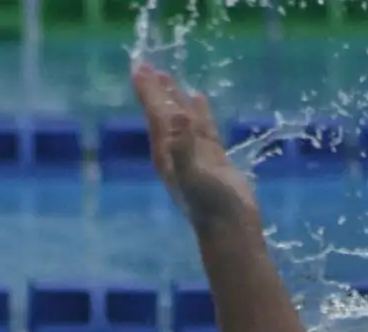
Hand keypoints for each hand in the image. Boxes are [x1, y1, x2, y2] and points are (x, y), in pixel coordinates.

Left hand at [131, 61, 258, 230]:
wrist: (230, 230)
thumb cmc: (211, 206)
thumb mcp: (195, 175)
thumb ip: (184, 147)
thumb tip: (178, 117)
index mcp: (167, 152)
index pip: (154, 112)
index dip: (147, 89)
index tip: (137, 66)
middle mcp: (175, 152)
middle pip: (162, 111)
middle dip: (154, 89)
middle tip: (144, 65)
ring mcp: (194, 155)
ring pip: (181, 117)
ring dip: (174, 97)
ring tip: (166, 76)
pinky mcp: (212, 159)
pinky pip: (202, 127)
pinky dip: (198, 111)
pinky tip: (198, 98)